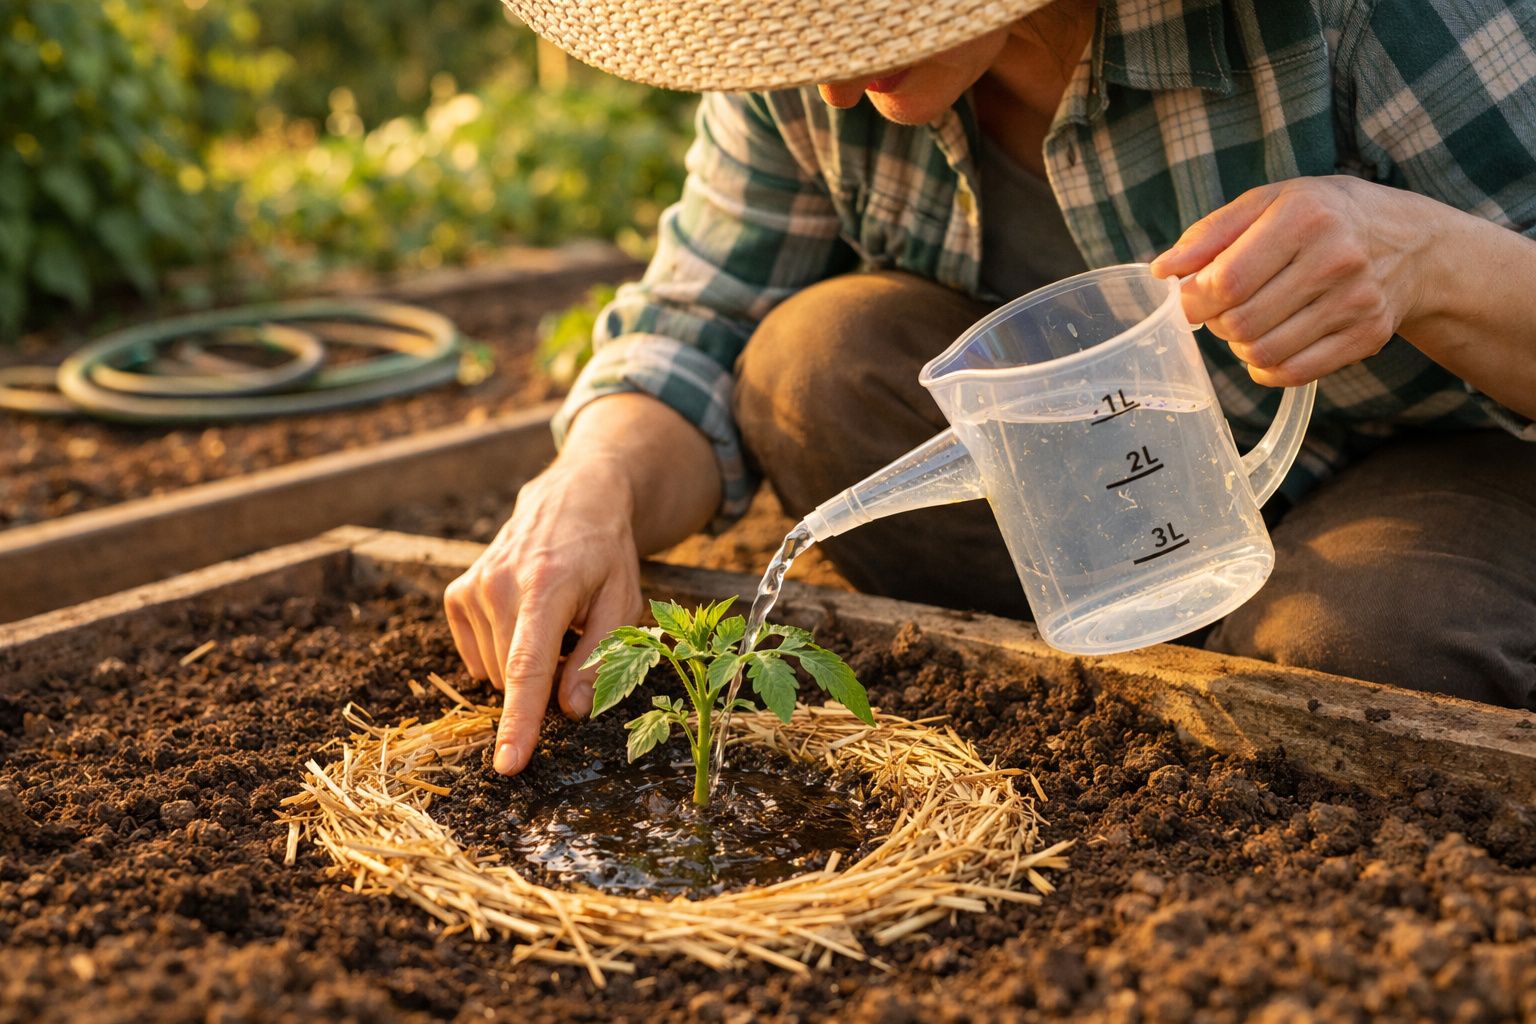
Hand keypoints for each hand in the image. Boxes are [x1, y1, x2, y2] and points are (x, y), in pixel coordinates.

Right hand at [442, 392, 722, 776]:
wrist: (573, 497)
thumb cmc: (605, 553)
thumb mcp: (623, 601)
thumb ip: (600, 657)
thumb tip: (573, 711)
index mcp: (546, 588)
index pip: (527, 669)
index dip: (518, 723)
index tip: (507, 765)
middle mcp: (499, 585)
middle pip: (513, 676)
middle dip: (545, 681)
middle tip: (576, 639)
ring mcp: (473, 587)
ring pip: (494, 670)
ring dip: (526, 663)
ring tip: (553, 619)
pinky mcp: (458, 592)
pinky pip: (476, 654)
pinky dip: (502, 652)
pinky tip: (525, 619)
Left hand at [1150, 176, 1434, 387]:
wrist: (1409, 242)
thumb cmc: (1321, 217)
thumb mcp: (1267, 203)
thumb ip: (1209, 234)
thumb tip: (1162, 270)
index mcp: (1304, 217)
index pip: (1227, 281)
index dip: (1194, 301)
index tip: (1190, 300)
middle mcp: (1335, 259)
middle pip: (1241, 322)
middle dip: (1218, 322)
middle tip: (1223, 309)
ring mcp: (1356, 301)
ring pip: (1263, 352)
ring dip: (1241, 345)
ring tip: (1250, 322)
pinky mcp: (1366, 336)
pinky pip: (1292, 373)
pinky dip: (1266, 367)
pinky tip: (1270, 343)